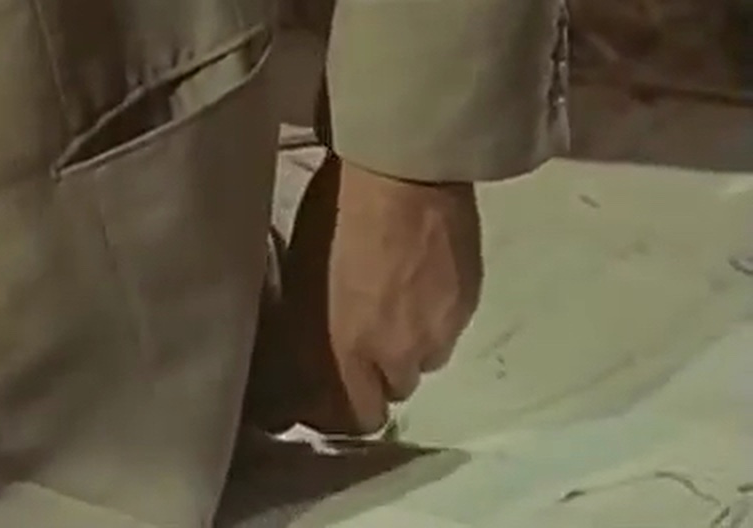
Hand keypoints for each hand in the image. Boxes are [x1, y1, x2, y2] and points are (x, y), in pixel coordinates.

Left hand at [302, 160, 483, 434]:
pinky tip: (417, 282)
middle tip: (357, 343)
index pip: (348, 418)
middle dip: (372, 378)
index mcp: (341, 349)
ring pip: (420, 365)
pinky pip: (446, 332)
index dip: (335, 409)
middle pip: (388, 397)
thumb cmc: (335, 214)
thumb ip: (308, 333)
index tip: (322, 390)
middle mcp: (392, 355)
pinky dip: (430, 320)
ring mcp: (435, 333)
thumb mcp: (302, 281)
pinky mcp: (466, 306)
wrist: (405, 170)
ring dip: (404, 349)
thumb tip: (308, 359)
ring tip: (390, 306)